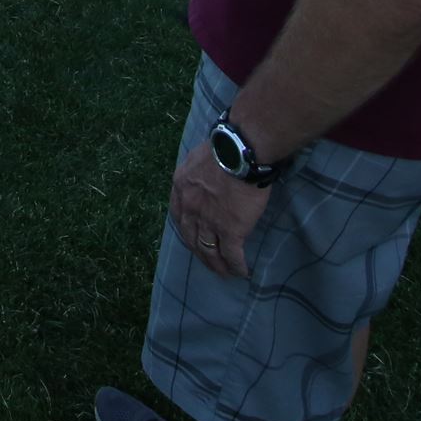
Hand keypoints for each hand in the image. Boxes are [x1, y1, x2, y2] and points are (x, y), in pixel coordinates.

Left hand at [169, 140, 268, 277]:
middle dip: (199, 252)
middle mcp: (190, 208)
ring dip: (216, 264)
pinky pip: (231, 255)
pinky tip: (241, 272)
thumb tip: (204, 176)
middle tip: (208, 261)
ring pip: (208, 251)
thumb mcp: (197, 158)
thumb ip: (197, 172)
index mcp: (181, 188)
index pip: (179, 216)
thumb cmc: (223, 148)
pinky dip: (236, 266)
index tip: (193, 237)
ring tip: (224, 272)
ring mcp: (208, 222)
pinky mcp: (230, 231)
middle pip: (191, 237)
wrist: (238, 153)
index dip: (186, 230)